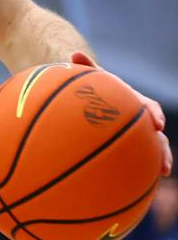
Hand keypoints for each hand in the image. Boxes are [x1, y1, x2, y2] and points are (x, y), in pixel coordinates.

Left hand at [71, 52, 171, 175]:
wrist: (93, 100)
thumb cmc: (93, 89)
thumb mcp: (90, 78)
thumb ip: (85, 69)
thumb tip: (73, 53)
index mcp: (133, 102)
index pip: (148, 106)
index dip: (154, 114)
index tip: (157, 122)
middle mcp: (139, 120)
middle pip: (156, 134)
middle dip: (162, 146)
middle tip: (165, 163)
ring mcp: (136, 136)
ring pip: (152, 150)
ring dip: (159, 161)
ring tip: (161, 173)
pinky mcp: (128, 149)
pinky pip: (136, 161)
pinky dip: (140, 172)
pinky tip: (137, 186)